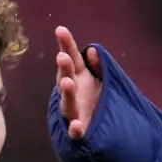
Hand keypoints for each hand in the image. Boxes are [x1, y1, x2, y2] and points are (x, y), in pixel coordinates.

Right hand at [56, 26, 102, 140]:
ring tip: (67, 82)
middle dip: (64, 68)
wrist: (96, 131)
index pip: (73, 58)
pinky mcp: (78, 131)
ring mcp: (73, 111)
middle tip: (62, 57)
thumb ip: (98, 66)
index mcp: (79, 77)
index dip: (67, 44)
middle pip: (66, 77)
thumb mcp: (101, 80)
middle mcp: (73, 92)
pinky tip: (77, 126)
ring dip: (67, 92)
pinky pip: (75, 131)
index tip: (60, 30)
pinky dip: (75, 129)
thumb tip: (92, 50)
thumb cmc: (96, 100)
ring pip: (68, 102)